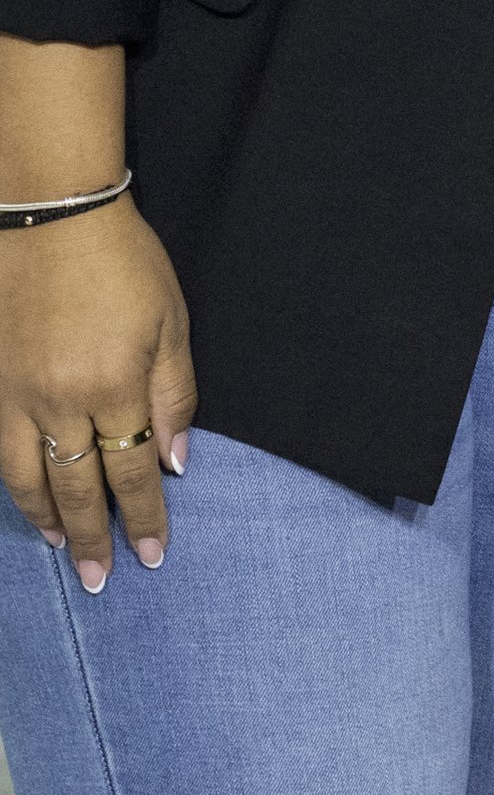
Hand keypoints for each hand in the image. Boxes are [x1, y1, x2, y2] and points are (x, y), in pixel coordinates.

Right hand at [0, 203, 194, 590]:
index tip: (152, 555)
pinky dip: (12, 481)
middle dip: (92, 537)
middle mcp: (61, 402)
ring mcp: (17, 393)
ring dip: (46, 518)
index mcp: (115, 388)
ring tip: (61, 547)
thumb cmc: (123, 262)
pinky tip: (24, 495)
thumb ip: (174, 394)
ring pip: (27, 476)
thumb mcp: (170, 322)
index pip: (133, 473)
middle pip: (77, 487)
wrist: (51, 215)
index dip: (144, 517)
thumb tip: (176, 460)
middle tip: (101, 579)